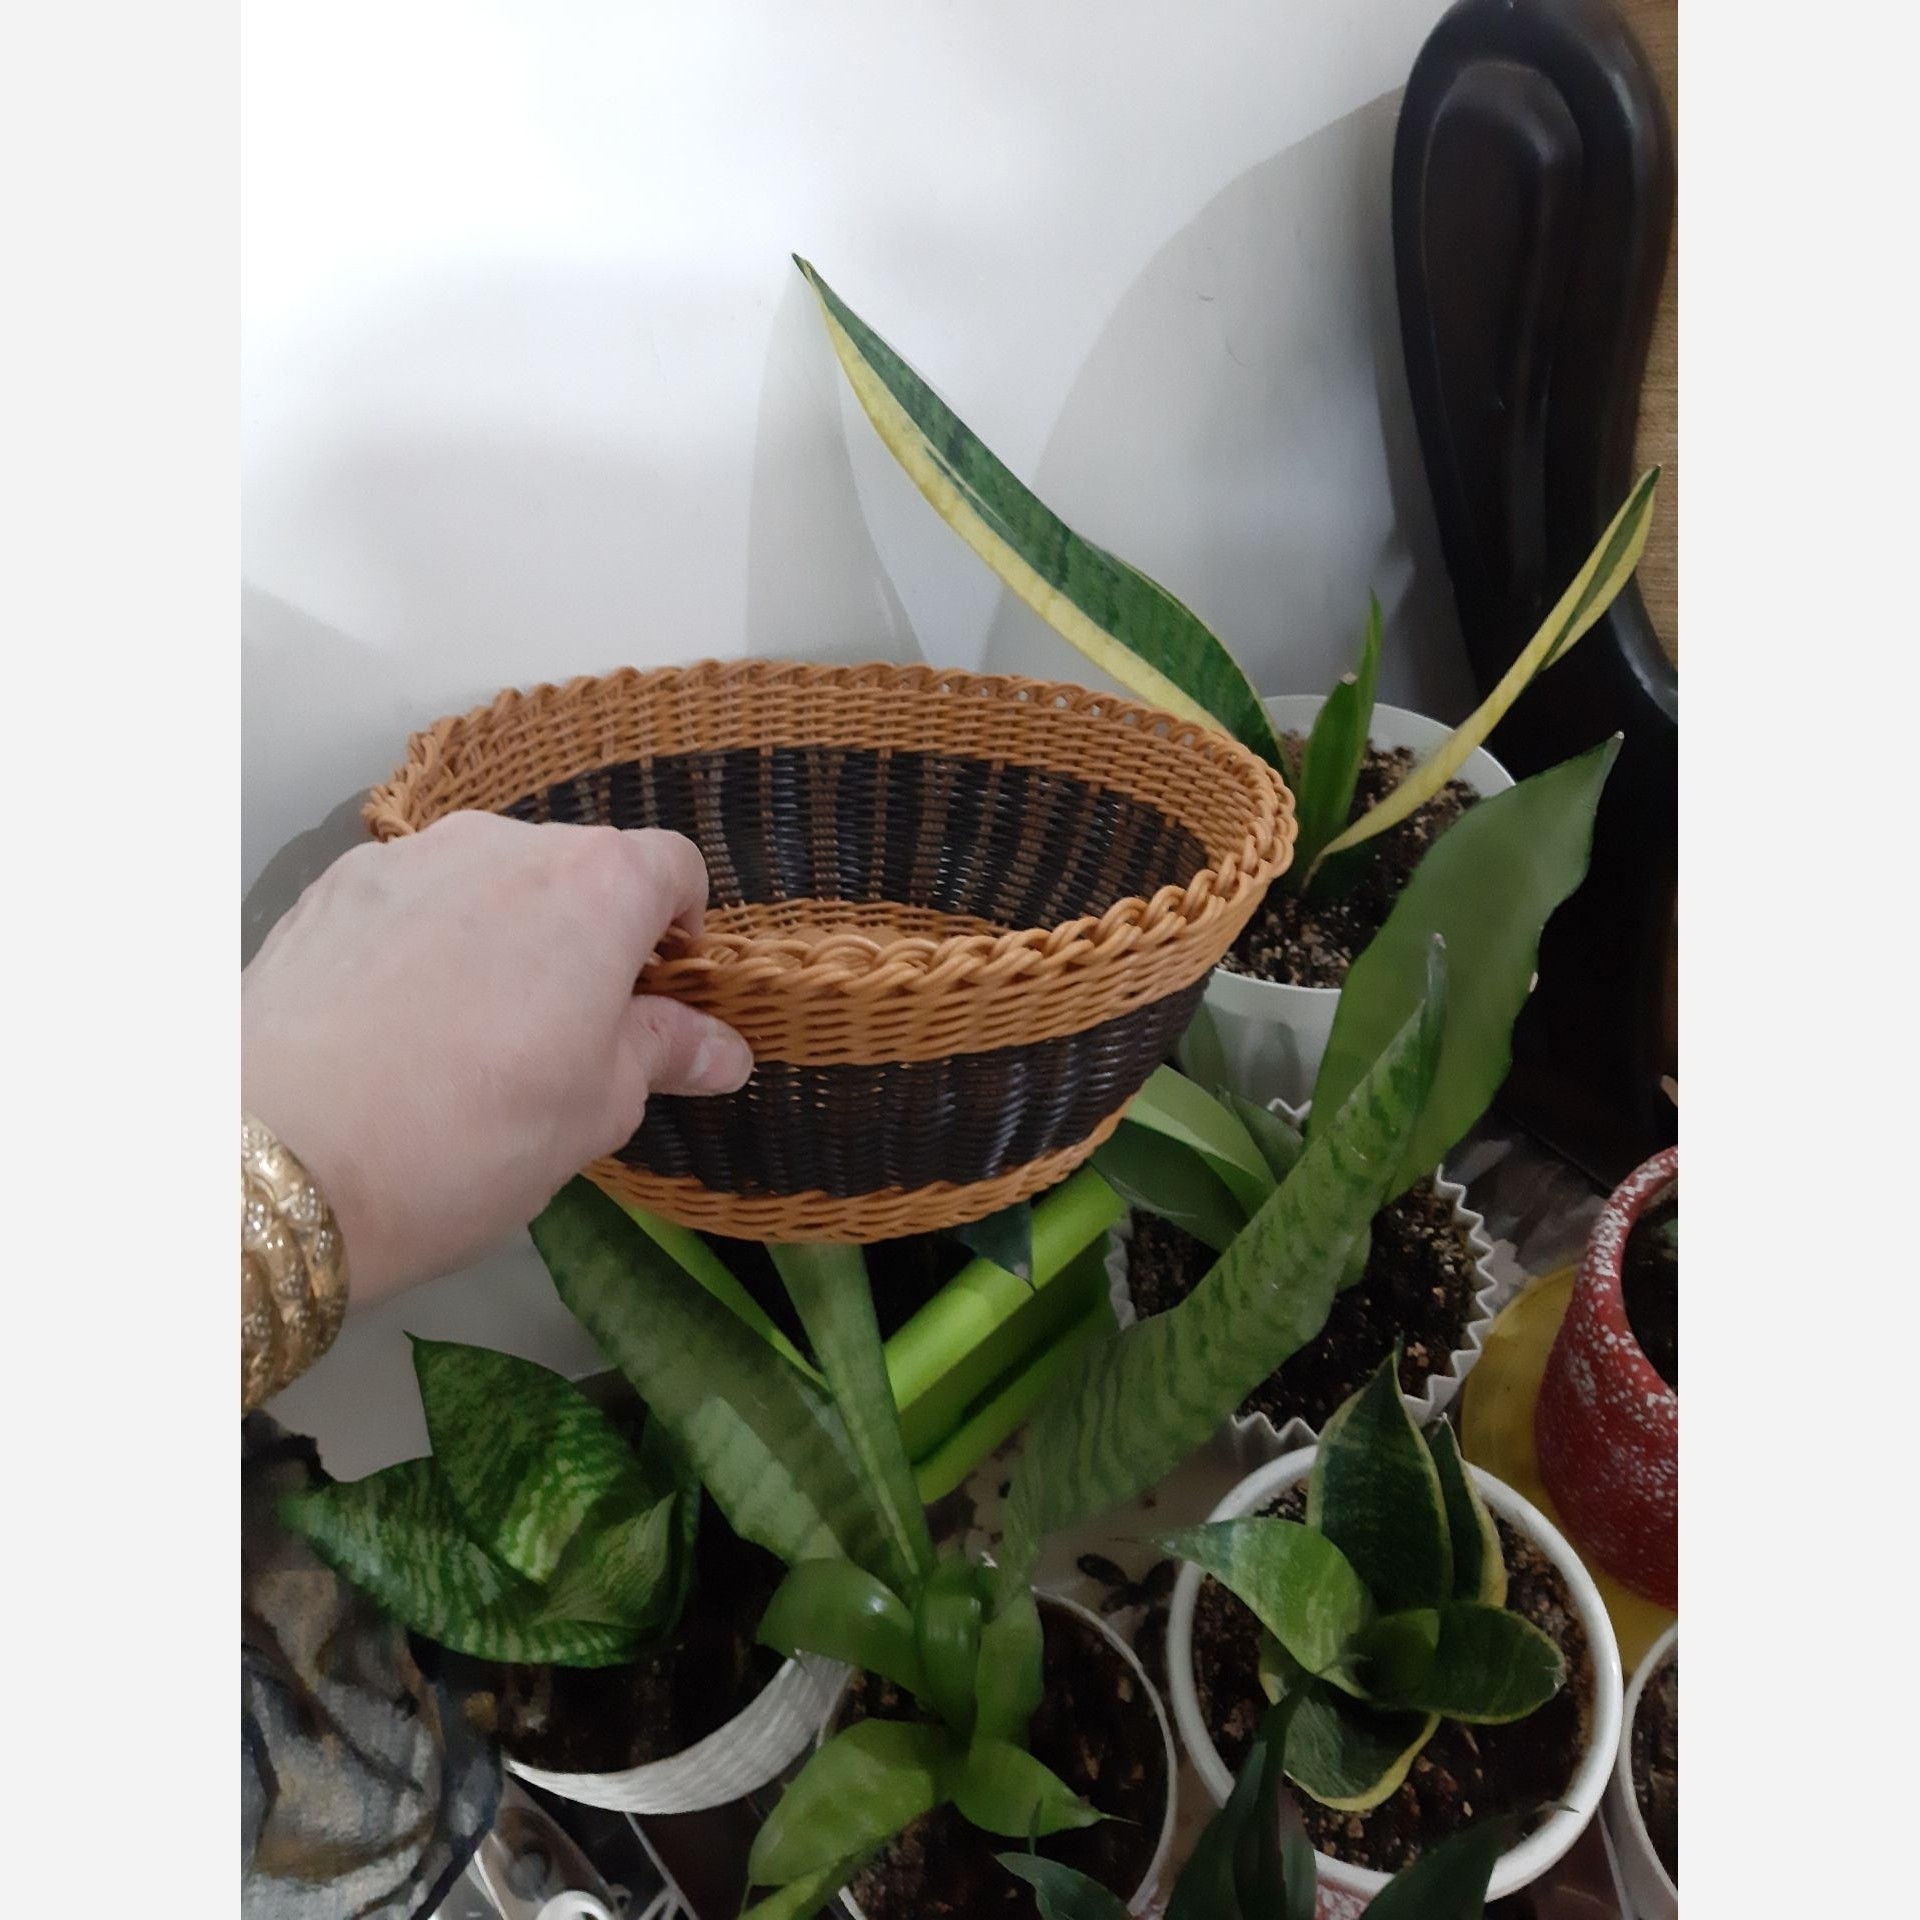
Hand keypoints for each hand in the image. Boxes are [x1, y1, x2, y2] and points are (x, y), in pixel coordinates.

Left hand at [241, 812, 751, 1306]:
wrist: (271, 1156)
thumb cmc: (470, 1137)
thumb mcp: (594, 1110)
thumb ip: (662, 1055)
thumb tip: (723, 1049)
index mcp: (596, 886)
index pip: (674, 868)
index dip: (682, 930)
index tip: (663, 996)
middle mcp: (506, 842)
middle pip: (579, 867)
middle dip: (592, 934)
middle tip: (573, 1033)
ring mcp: (409, 856)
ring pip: (490, 880)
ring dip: (507, 934)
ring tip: (476, 1034)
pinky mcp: (331, 888)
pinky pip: (413, 899)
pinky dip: (429, 941)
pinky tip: (400, 1026)